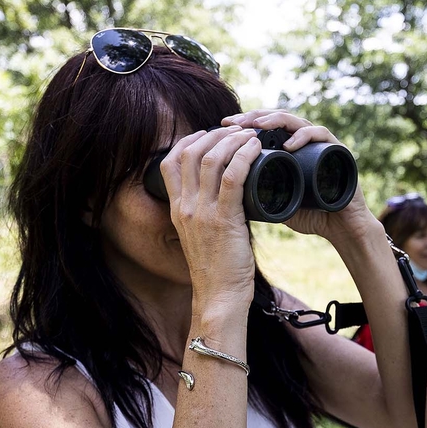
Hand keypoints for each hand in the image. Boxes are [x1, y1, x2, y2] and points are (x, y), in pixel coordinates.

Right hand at [161, 126, 262, 310]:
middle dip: (214, 134)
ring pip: (211, 159)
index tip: (210, 134)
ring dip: (233, 140)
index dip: (189, 140)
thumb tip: (229, 192)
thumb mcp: (202, 236)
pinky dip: (245, 157)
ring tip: (250, 135)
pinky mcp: (224, 219)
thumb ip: (207, 213)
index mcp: (177, 210)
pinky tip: (256, 149)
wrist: (219, 297)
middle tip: (235, 130)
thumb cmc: (218, 270)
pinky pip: (232, 177)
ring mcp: (202, 213)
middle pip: (190, 152)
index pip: (170, 161)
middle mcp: (185, 207)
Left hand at [221, 110, 375, 243]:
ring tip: (256, 127)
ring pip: (296, 121)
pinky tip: (288, 145)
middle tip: (233, 122)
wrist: (340, 228)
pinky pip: (320, 135)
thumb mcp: (275, 200)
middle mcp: (303, 141)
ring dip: (275, 120)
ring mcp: (320, 143)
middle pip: (276, 118)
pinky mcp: (337, 150)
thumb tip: (225, 187)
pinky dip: (304, 137)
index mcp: (287, 149)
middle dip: (253, 117)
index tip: (221, 126)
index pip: (262, 126)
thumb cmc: (310, 215)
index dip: (242, 123)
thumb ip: (256, 191)